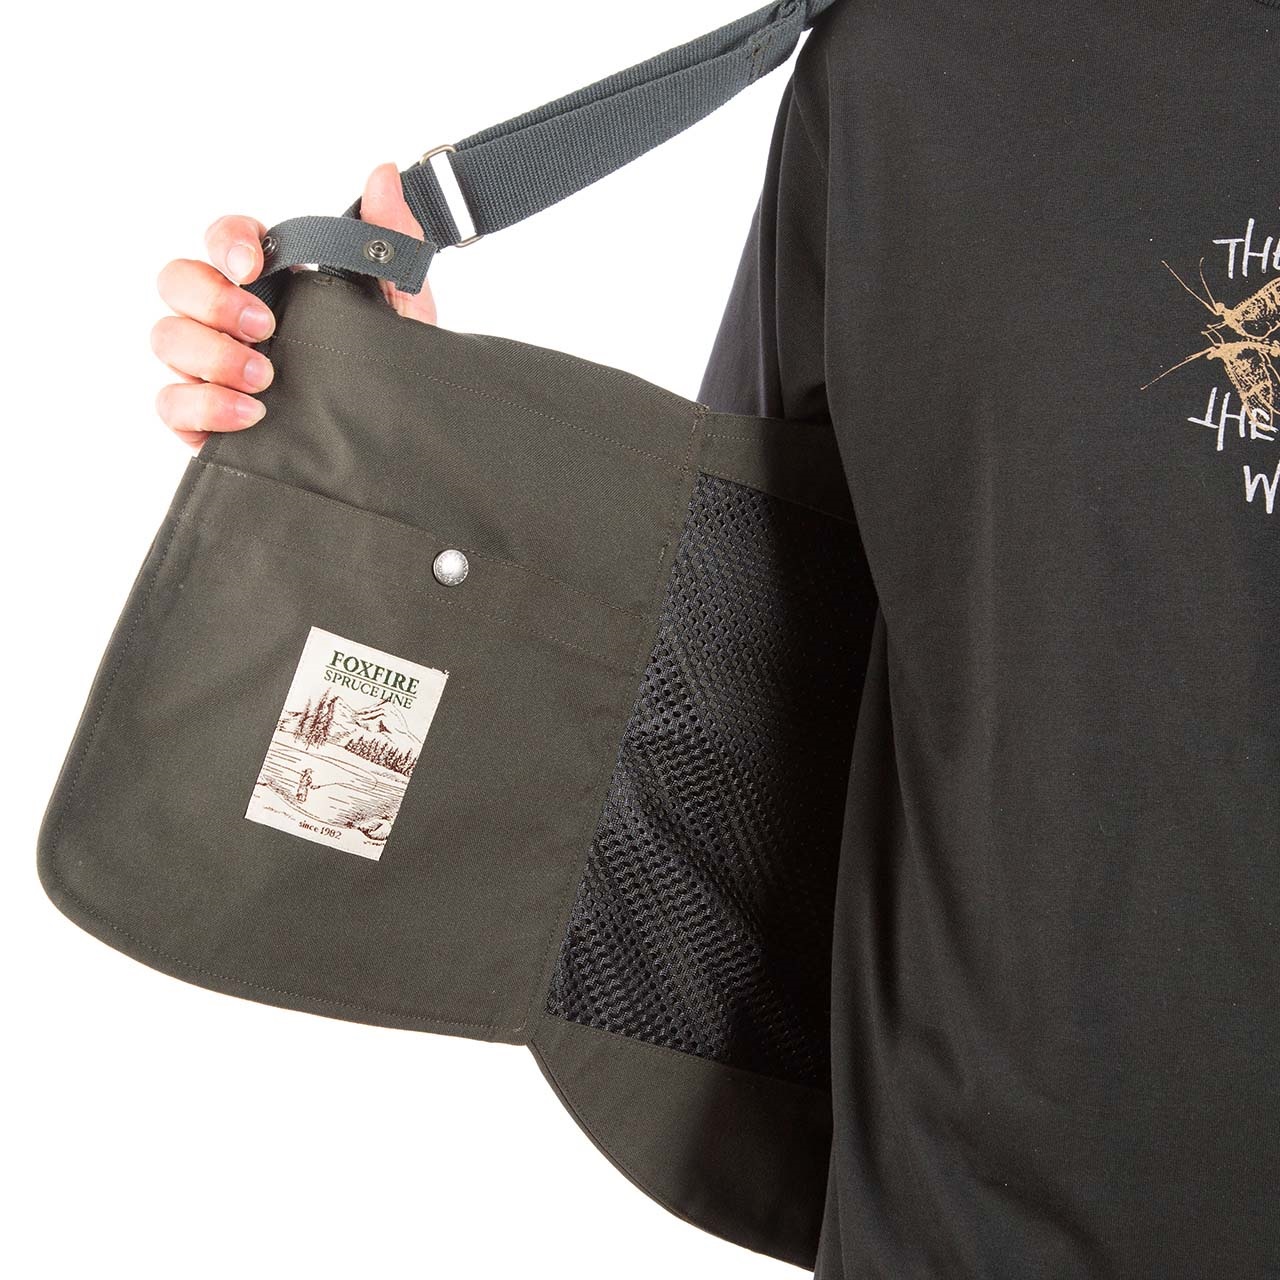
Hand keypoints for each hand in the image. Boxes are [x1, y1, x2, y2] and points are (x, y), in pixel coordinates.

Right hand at [152, 163, 437, 449]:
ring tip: (265, 379)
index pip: (225, 239)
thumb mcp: (403, 306)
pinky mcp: (204, 416)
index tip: (252, 265)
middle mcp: (229, 317)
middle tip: (265, 327)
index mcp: (271, 281)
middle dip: (213, 300)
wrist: (391, 439)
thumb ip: (391, 240)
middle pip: (178, 282)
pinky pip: (172, 403)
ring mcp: (210, 364)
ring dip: (212, 355)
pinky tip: (250, 414)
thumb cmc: (386, 370)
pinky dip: (203, 406)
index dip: (228, 243)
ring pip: (168, 338)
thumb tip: (385, 175)